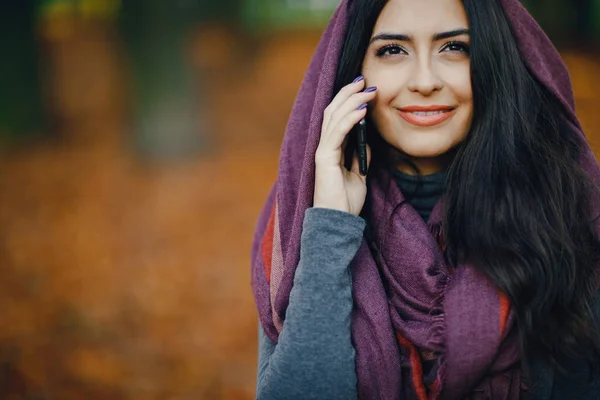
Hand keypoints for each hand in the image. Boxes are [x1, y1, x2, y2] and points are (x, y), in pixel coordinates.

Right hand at [313, 77, 375, 215]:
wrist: (338, 222)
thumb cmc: (346, 202)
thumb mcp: (358, 175)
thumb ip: (360, 158)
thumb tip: (367, 142)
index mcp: (331, 150)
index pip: (337, 118)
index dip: (349, 101)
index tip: (364, 88)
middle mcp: (324, 146)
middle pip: (333, 111)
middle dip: (348, 93)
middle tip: (364, 79)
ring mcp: (322, 151)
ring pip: (334, 117)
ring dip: (351, 100)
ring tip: (367, 89)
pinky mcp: (324, 158)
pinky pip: (337, 133)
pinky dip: (350, 118)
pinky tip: (362, 109)